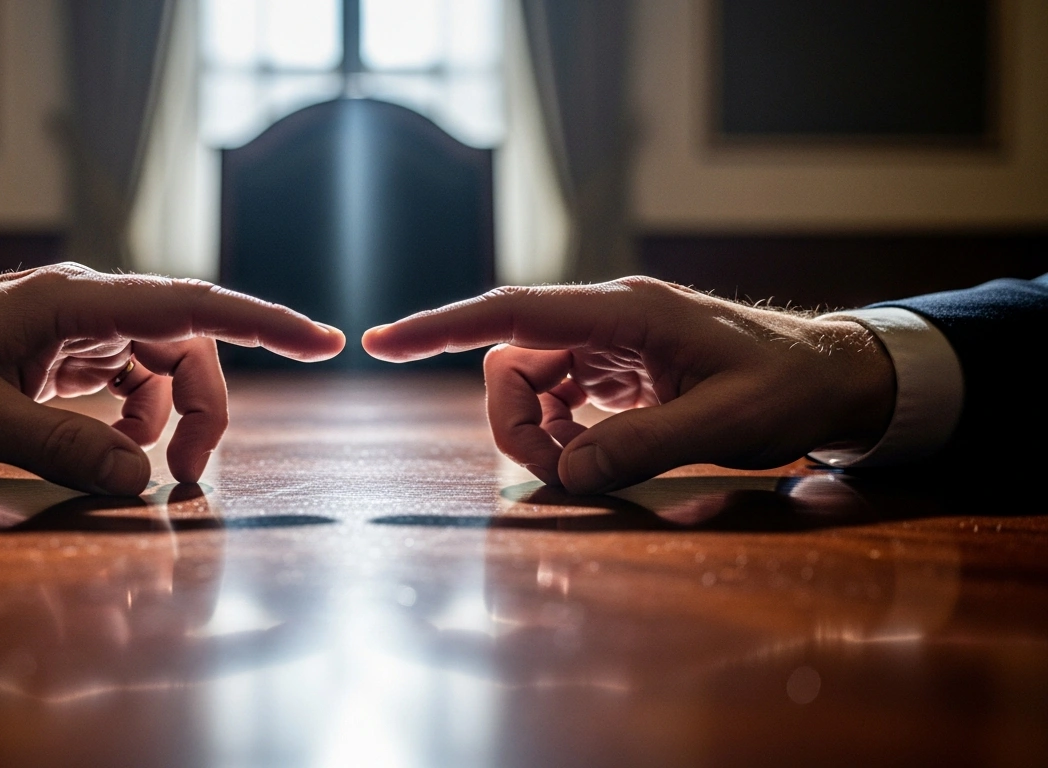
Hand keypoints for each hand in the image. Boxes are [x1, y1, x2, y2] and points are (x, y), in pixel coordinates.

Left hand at [0, 264, 343, 494]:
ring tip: (152, 471)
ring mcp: (81, 323)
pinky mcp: (70, 347)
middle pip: (189, 345)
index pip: (190, 306)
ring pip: (167, 363)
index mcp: (74, 301)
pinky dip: (140, 416)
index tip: (324, 341)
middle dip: (207, 410)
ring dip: (175, 418)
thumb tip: (138, 475)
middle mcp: (89, 303)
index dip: (263, 323)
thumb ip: (58, 445)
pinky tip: (115, 445)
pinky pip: (134, 376)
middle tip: (190, 480)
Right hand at [362, 277, 894, 493]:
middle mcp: (607, 319)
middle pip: (511, 361)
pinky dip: (562, 434)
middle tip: (557, 473)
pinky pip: (561, 398)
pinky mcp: (619, 369)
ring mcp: (611, 343)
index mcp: (624, 312)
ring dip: (537, 432)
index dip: (440, 328)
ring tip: (583, 469)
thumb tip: (569, 473)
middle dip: (512, 421)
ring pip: (531, 383)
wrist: (835, 375)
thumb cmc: (789, 388)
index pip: (512, 313)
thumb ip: (643, 446)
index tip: (382, 343)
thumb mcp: (725, 424)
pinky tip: (595, 456)